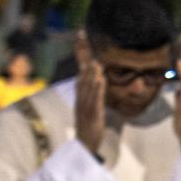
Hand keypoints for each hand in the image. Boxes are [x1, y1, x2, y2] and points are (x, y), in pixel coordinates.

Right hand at [73, 36, 106, 156]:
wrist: (84, 144)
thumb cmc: (89, 124)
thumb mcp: (92, 104)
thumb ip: (94, 90)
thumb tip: (97, 75)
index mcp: (81, 92)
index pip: (81, 68)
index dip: (81, 52)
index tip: (81, 35)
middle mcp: (81, 95)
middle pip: (81, 71)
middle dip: (82, 54)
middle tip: (82, 36)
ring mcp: (85, 104)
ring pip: (86, 83)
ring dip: (90, 69)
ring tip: (94, 55)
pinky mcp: (91, 113)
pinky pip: (94, 98)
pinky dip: (96, 88)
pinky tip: (100, 79)